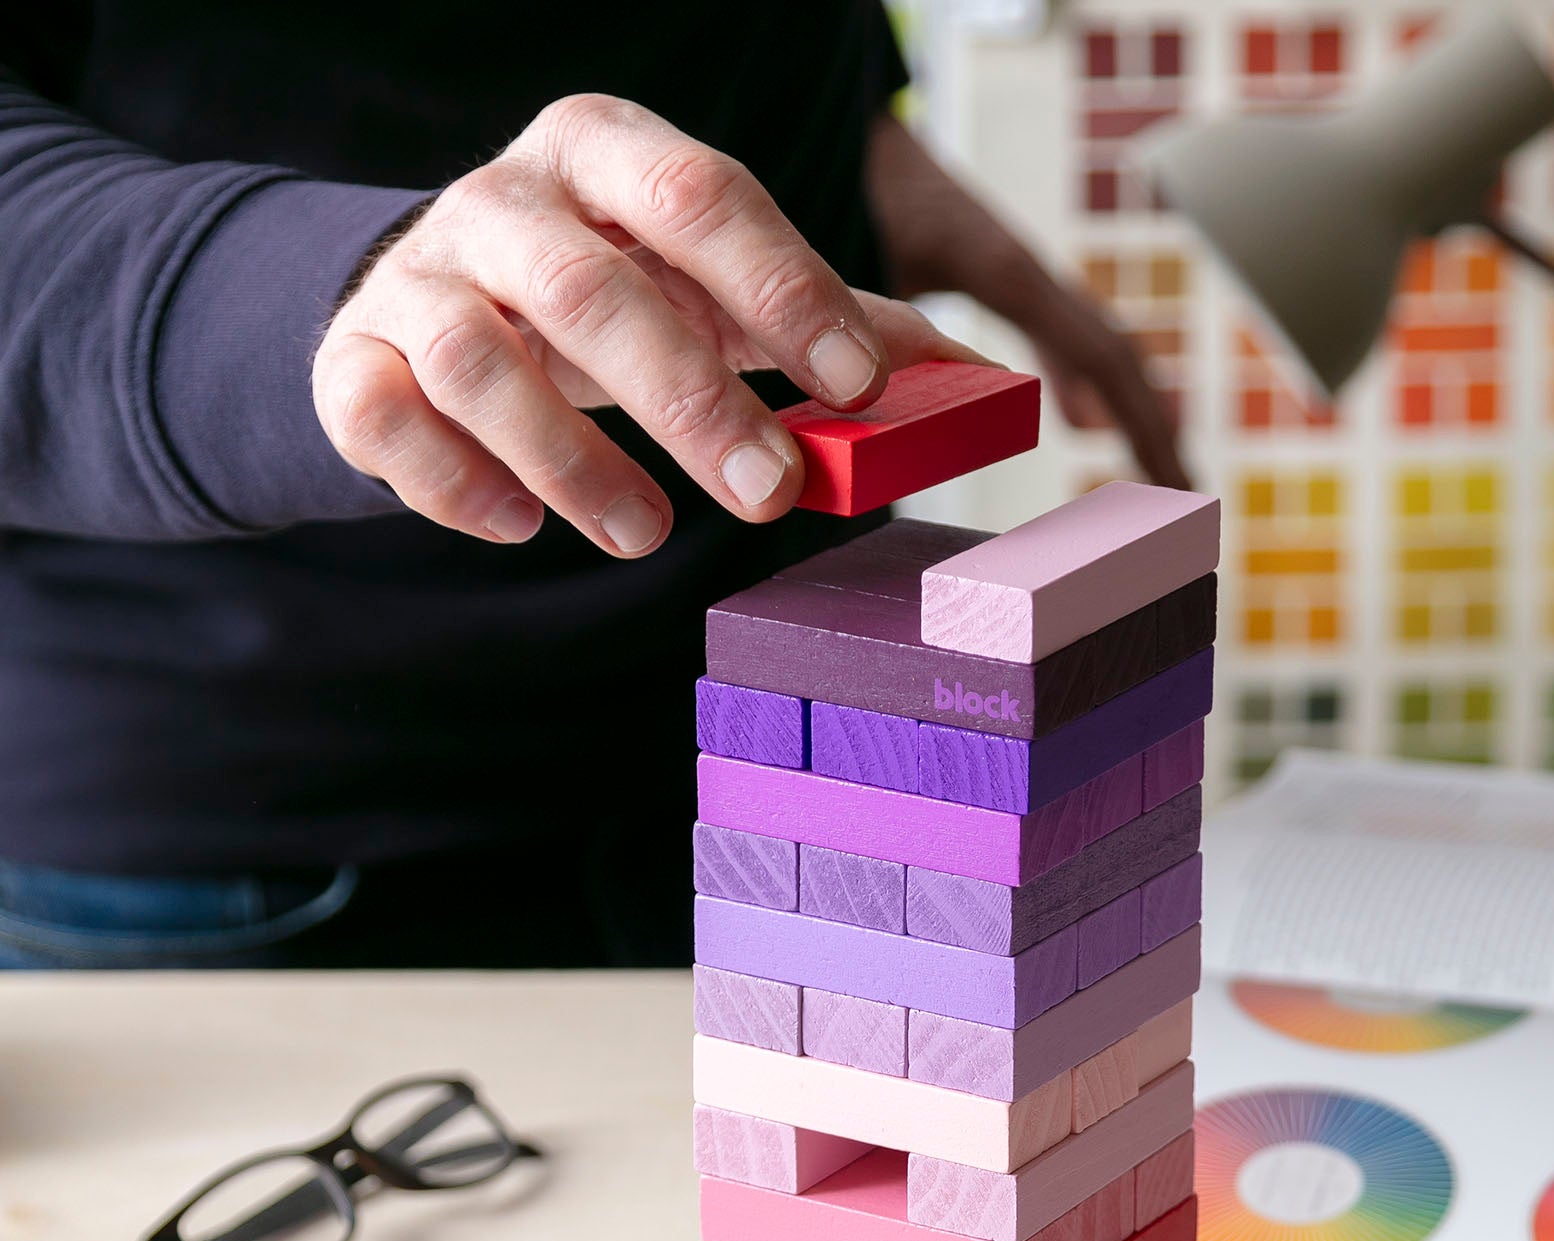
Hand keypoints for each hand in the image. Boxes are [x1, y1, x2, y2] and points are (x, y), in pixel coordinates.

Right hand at [313, 94, 981, 555]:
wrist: (435, 303)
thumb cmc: (608, 295)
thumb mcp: (711, 285)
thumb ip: (823, 320)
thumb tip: (958, 374)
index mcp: (605, 154)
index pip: (701, 197)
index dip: (783, 286)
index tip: (857, 381)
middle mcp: (502, 201)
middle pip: (592, 289)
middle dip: (690, 398)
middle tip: (769, 492)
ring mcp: (419, 280)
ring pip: (484, 362)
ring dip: (573, 460)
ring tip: (645, 534)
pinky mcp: (356, 363)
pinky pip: (385, 417)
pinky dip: (454, 481)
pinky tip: (519, 525)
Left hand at [865, 115, 1190, 490]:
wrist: (851, 124)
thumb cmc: (859, 182)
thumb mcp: (873, 259)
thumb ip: (880, 323)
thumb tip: (880, 394)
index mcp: (1011, 274)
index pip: (1101, 357)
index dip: (1139, 421)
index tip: (1169, 478)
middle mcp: (1029, 274)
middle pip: (1116, 355)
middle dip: (1152, 424)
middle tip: (1182, 488)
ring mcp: (1020, 275)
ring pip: (1097, 344)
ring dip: (1130, 405)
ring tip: (1157, 463)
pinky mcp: (1000, 278)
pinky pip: (1064, 335)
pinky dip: (1084, 381)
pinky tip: (1081, 416)